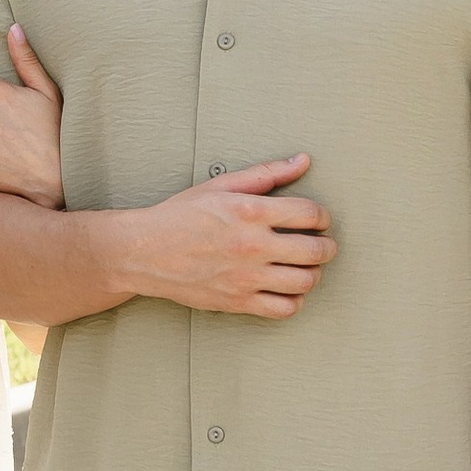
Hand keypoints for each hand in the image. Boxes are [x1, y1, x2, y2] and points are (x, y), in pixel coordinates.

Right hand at [108, 153, 334, 317]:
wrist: (143, 252)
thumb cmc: (180, 216)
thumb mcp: (221, 185)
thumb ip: (266, 174)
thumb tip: (302, 161)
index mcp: (250, 211)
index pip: (311, 214)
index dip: (323, 217)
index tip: (318, 220)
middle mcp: (253, 245)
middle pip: (316, 251)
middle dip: (327, 247)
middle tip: (322, 245)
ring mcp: (246, 277)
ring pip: (306, 282)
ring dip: (313, 273)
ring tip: (303, 266)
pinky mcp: (238, 301)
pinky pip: (284, 309)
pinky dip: (294, 300)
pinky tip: (285, 289)